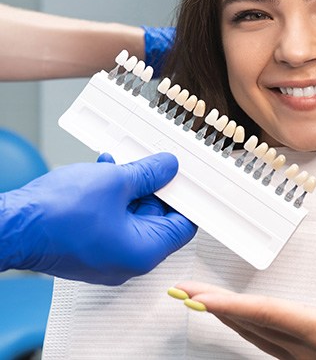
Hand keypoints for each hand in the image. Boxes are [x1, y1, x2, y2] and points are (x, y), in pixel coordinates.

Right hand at [0, 152, 196, 284]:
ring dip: (131, 188)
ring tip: (122, 164)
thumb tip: (167, 168)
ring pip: (132, 216)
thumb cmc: (56, 215)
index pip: (183, 226)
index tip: (185, 179)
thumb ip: (149, 174)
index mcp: (143, 252)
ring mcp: (107, 257)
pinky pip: (112, 220)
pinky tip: (104, 172)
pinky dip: (112, 197)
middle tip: (154, 164)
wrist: (10, 227)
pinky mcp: (89, 249)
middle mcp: (127, 261)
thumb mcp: (116, 181)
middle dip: (155, 188)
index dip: (187, 199)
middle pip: (157, 219)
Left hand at [170, 267, 315, 358]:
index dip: (233, 306)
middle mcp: (305, 347)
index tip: (201, 298)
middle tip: (183, 292)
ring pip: (252, 334)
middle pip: (250, 323)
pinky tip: (237, 319)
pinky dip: (242, 326)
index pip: (269, 315)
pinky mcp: (304, 359)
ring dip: (223, 316)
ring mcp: (302, 357)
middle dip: (214, 306)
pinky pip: (263, 342)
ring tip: (199, 300)